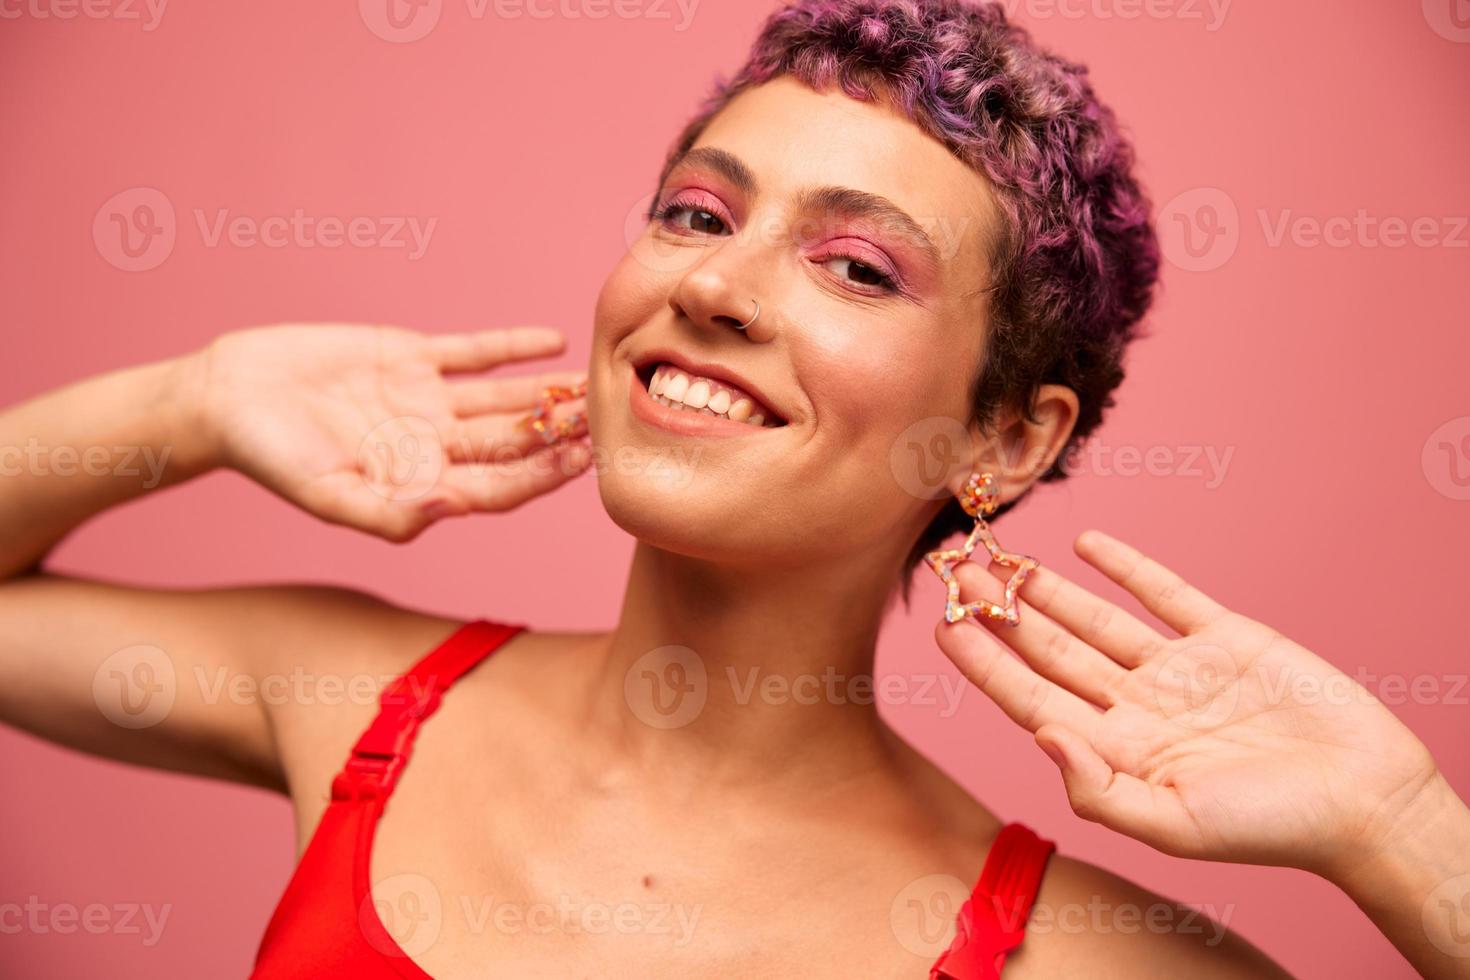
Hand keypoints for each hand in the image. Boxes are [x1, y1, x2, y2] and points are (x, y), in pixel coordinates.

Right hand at [187, 322, 590, 541]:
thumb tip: (454, 511)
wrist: (227, 396)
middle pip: (514, 441)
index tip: (585, 460)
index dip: (543, 474)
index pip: (501, 485)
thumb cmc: (270, 458)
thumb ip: (389, 512)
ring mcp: (428, 400)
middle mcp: (436, 444)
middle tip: (612, 419)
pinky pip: (472, 352)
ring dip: (548, 391)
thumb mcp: (325, 494)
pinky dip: (511, 346)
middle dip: (560, 434)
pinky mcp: (411, 358)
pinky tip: (552, 342)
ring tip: (594, 384)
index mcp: (423, 484)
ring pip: (503, 397)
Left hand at [934, 529, 1444, 881]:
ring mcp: (1179, 670)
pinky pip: (1165, 595)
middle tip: (956, 572)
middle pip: (1052, 652)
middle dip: (1003, 614)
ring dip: (1049, 589)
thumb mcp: (1172, 824)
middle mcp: (1138, 706)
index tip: (942, 624)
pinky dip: (1127, 567)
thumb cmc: (1270, 828)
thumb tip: (1038, 735)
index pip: (1031, 699)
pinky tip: (1085, 544)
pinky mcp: (1226, 638)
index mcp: (1117, 751)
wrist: (1366, 799)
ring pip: (1097, 620)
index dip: (985, 664)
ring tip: (1002, 558)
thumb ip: (1097, 788)